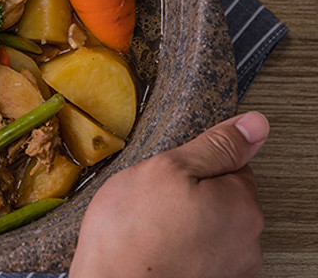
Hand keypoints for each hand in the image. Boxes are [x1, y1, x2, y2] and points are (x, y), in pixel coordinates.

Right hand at [69, 111, 267, 277]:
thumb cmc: (133, 232)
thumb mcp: (169, 168)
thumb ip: (216, 146)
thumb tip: (255, 125)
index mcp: (243, 206)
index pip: (232, 162)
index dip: (194, 161)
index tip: (171, 170)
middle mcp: (247, 243)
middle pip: (223, 194)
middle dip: (191, 189)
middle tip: (156, 194)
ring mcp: (229, 269)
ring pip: (209, 222)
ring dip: (185, 217)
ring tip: (151, 220)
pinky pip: (198, 249)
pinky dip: (179, 244)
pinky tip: (154, 242)